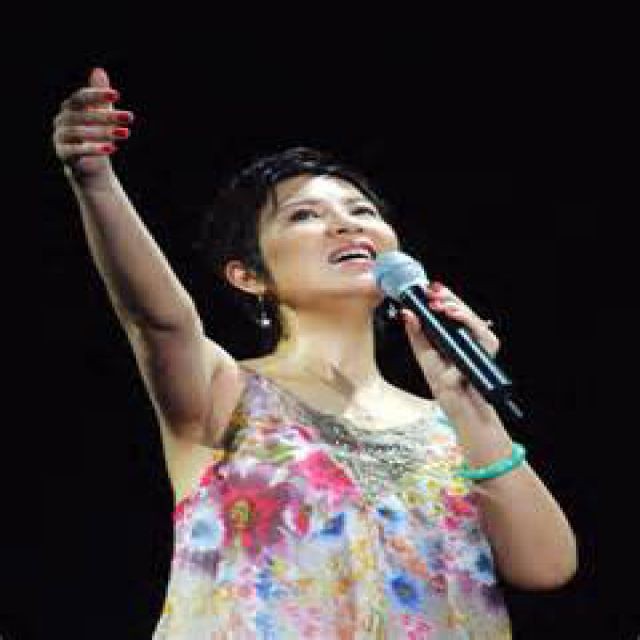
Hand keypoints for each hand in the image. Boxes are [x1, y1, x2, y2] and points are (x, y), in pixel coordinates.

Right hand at [52, 67, 133, 180]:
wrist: (90, 165)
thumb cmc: (96, 136)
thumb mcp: (100, 114)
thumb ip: (100, 97)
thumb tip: (99, 70)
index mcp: (69, 108)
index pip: (81, 97)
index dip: (97, 94)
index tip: (117, 95)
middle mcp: (61, 120)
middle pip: (82, 115)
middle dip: (107, 115)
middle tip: (129, 117)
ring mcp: (60, 137)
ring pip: (78, 132)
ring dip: (103, 132)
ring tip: (125, 133)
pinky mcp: (63, 154)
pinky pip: (75, 151)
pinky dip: (93, 149)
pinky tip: (112, 148)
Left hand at [400, 281, 499, 416]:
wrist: (458, 402)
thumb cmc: (444, 381)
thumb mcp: (424, 354)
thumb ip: (416, 333)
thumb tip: (406, 312)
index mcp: (453, 332)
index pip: (448, 308)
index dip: (439, 296)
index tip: (425, 289)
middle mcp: (467, 333)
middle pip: (460, 308)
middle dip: (446, 297)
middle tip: (430, 292)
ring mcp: (479, 340)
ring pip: (470, 315)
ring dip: (454, 306)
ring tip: (438, 304)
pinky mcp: (488, 348)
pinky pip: (480, 330)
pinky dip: (467, 320)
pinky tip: (453, 314)